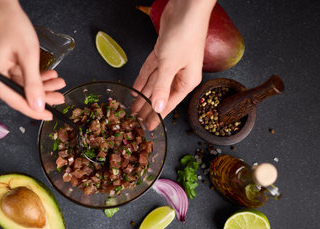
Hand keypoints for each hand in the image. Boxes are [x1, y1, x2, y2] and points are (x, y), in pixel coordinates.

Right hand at [0, 0, 65, 119]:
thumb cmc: (10, 23)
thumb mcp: (27, 55)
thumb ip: (34, 84)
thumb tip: (39, 106)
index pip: (15, 101)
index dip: (35, 110)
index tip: (50, 115)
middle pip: (18, 93)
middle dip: (42, 95)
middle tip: (60, 96)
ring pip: (20, 85)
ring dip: (40, 84)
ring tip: (58, 82)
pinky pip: (16, 75)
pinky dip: (32, 76)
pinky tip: (48, 75)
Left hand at [133, 0, 214, 128]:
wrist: (186, 8)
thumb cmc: (185, 35)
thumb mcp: (170, 65)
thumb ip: (161, 87)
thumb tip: (157, 108)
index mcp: (187, 81)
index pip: (168, 104)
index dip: (157, 116)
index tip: (149, 127)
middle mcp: (180, 74)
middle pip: (160, 95)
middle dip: (147, 108)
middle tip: (136, 120)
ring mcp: (171, 64)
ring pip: (154, 84)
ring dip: (143, 95)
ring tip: (133, 108)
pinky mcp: (163, 53)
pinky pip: (151, 70)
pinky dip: (143, 79)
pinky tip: (136, 89)